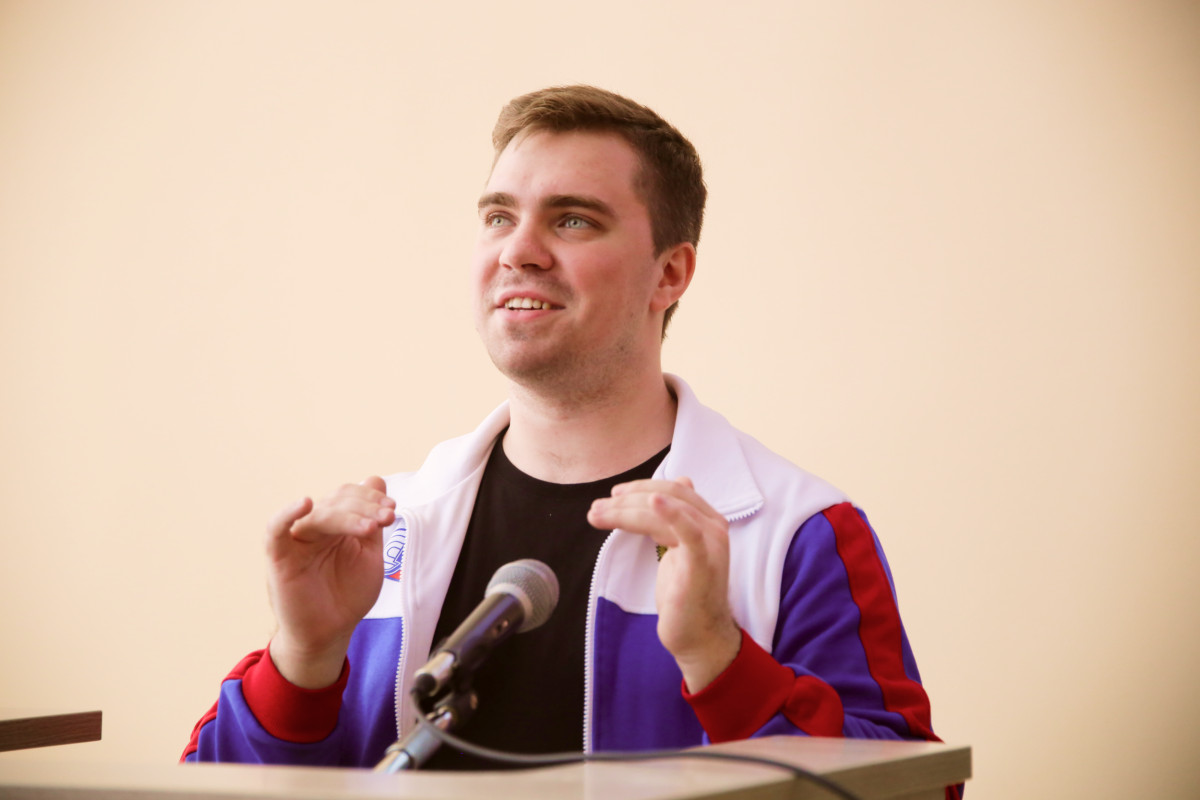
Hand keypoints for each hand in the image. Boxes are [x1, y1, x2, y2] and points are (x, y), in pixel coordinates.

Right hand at [265, 476, 394, 687]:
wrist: (330, 633)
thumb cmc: (347, 595)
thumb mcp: (368, 554)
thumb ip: (372, 519)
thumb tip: (376, 479)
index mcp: (335, 525)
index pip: (349, 496)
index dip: (371, 498)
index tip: (392, 510)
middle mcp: (314, 528)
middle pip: (337, 503)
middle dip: (365, 507)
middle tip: (387, 517)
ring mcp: (296, 541)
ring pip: (319, 515)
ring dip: (348, 515)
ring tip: (372, 527)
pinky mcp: (280, 558)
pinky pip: (276, 531)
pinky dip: (286, 515)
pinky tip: (306, 503)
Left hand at [587, 477, 741, 691]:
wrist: (699, 636)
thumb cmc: (687, 594)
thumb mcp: (679, 549)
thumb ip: (677, 519)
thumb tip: (674, 485)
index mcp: (707, 519)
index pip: (673, 489)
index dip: (641, 487)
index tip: (613, 496)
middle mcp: (713, 526)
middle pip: (666, 496)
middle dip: (627, 500)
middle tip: (597, 508)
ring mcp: (711, 543)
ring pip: (663, 513)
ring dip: (626, 511)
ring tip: (597, 515)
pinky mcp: (703, 562)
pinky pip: (689, 532)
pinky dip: (672, 514)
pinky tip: (654, 502)